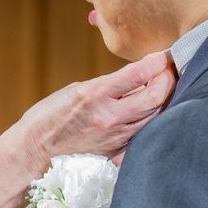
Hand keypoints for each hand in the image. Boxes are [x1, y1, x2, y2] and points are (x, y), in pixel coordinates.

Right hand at [18, 51, 176, 171]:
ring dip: (165, 100)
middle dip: (168, 80)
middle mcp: (110, 117)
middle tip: (172, 71)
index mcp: (96, 95)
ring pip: (155, 116)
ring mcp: (117, 137)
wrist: (36, 152)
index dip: (158, 61)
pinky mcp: (119, 152)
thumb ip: (111, 86)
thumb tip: (141, 80)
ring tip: (166, 88)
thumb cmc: (51, 117)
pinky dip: (154, 119)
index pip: (138, 74)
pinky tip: (154, 111)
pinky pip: (145, 133)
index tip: (167, 54)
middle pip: (156, 98)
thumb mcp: (78, 90)